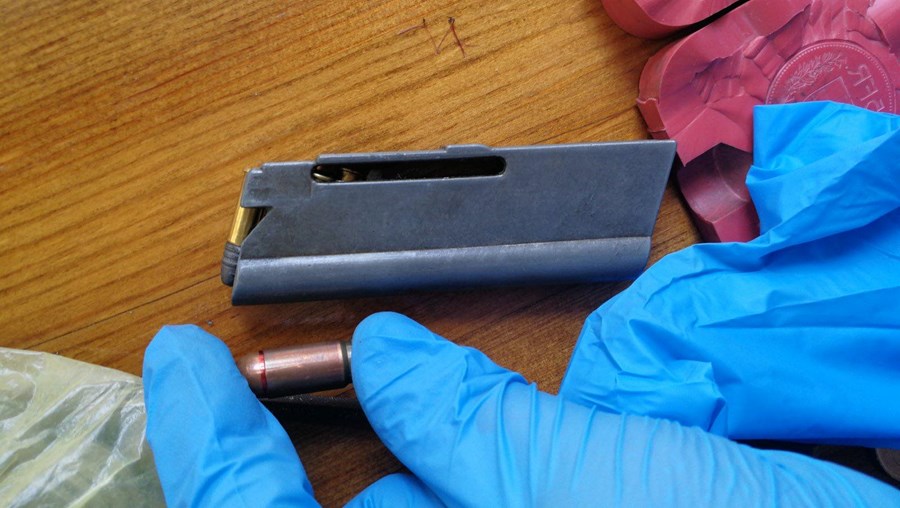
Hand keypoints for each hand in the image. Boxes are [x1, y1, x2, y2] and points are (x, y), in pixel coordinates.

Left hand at [143, 313, 898, 506]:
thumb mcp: (611, 492)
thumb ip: (484, 431)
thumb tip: (389, 356)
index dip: (208, 445)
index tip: (180, 358)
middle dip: (296, 452)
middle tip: (280, 378)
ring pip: (408, 503)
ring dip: (398, 454)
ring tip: (419, 396)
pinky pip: (463, 498)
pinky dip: (452, 463)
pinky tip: (487, 432)